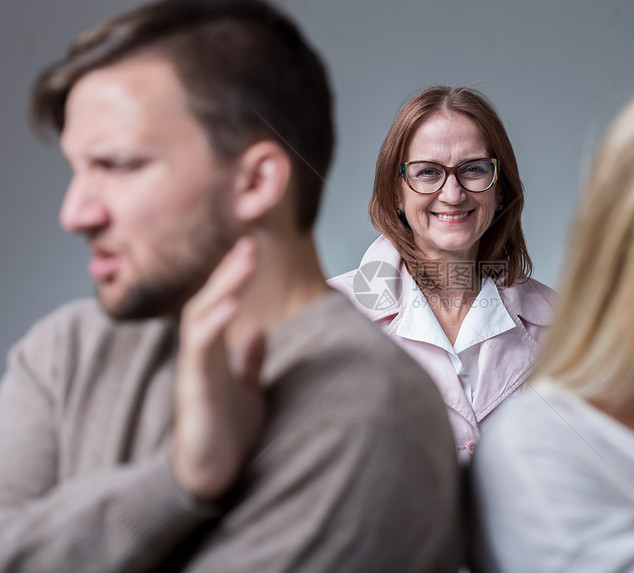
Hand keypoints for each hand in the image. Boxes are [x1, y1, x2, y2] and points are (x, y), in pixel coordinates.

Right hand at [171, 237, 265, 500]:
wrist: (211, 475)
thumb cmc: (227, 432)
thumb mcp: (246, 389)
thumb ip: (249, 360)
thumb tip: (259, 330)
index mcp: (213, 353)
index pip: (219, 303)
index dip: (233, 276)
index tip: (251, 248)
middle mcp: (199, 357)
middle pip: (207, 303)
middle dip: (228, 273)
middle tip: (249, 245)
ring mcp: (195, 372)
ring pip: (199, 321)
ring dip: (222, 290)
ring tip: (242, 266)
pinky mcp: (194, 392)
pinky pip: (200, 353)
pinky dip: (214, 327)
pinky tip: (232, 308)